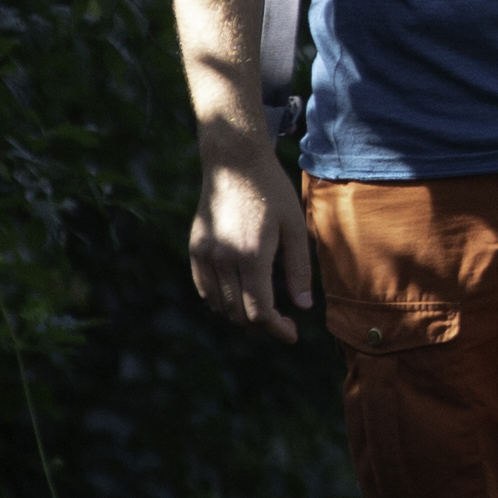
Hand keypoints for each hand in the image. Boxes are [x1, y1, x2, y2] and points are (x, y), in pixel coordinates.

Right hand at [189, 131, 317, 341]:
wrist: (235, 164)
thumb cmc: (272, 193)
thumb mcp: (295, 228)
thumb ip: (299, 270)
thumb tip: (303, 307)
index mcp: (252, 255)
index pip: (259, 311)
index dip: (276, 329)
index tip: (292, 333)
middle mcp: (223, 259)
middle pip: (239, 314)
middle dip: (263, 325)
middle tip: (283, 321)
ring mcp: (204, 255)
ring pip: (220, 305)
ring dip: (242, 314)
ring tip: (264, 306)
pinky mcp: (195, 250)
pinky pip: (204, 289)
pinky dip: (221, 301)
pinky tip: (241, 294)